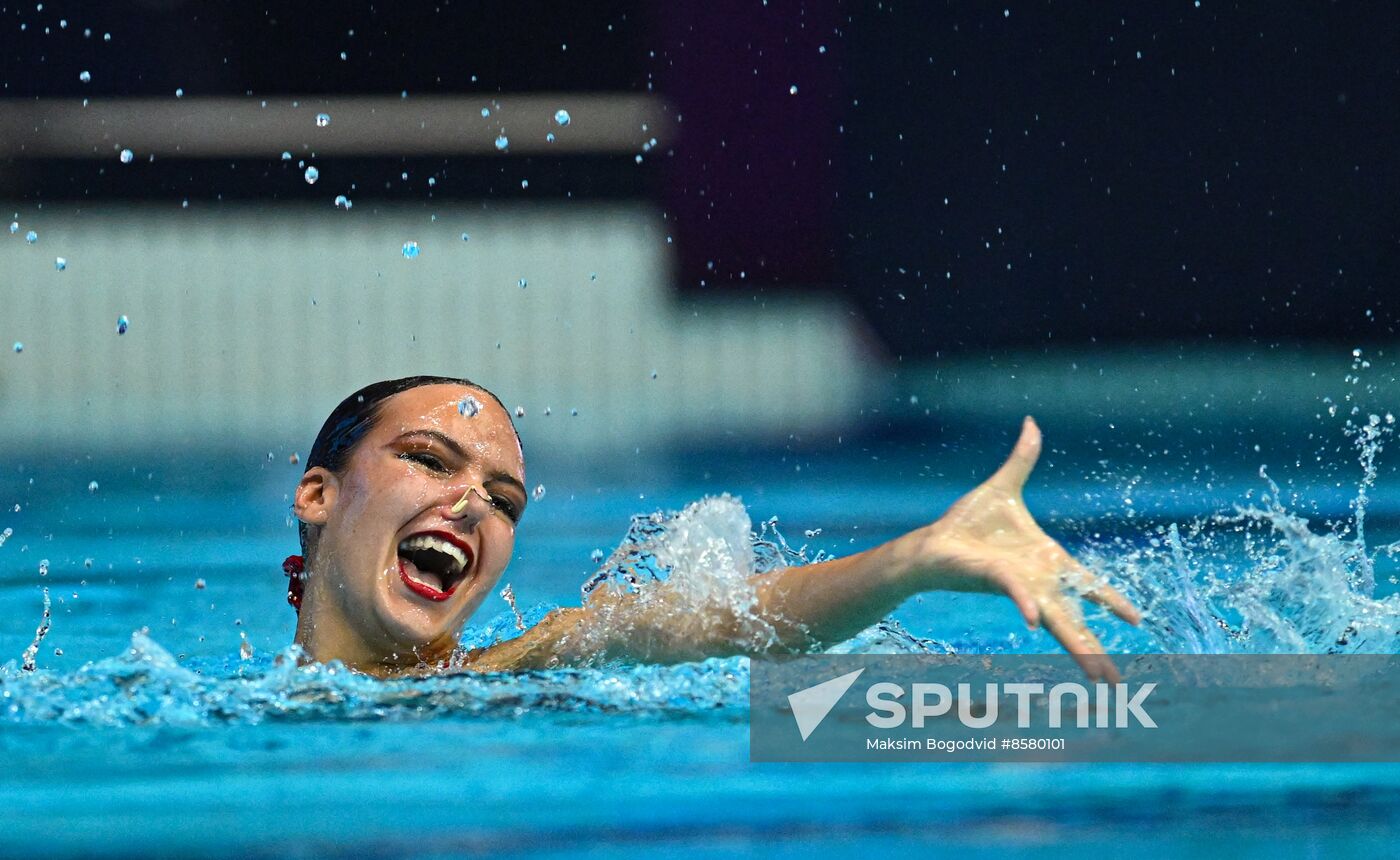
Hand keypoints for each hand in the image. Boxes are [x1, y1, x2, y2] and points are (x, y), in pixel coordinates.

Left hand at [908, 417, 1140, 681]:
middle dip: (1097, 650)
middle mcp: (1039, 582)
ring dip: (1080, 648)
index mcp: (1047, 562)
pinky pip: (1018, 594)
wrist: (932, 542)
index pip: (1088, 585)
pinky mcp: (998, 581)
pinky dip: (1027, 607)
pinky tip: (1034, 623)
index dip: (1111, 600)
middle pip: (1076, 619)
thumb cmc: (965, 524)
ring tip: (1101, 679)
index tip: (1138, 621)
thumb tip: (1031, 424)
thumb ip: (1021, 460)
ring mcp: (1021, 587)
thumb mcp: (1002, 486)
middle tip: (1117, 685)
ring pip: (1057, 622)